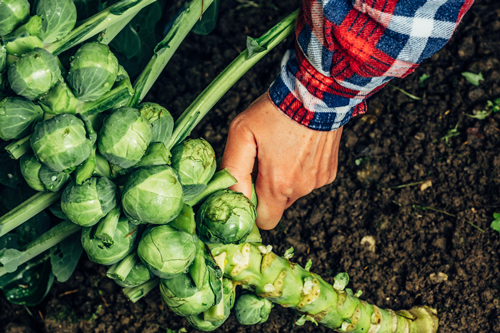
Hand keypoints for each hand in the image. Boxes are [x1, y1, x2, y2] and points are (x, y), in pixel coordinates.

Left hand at [221, 93, 342, 229]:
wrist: (317, 92)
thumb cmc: (277, 110)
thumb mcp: (242, 132)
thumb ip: (233, 168)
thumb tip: (230, 194)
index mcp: (278, 184)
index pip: (264, 221)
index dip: (253, 209)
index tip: (248, 191)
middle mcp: (301, 188)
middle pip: (277, 206)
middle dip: (267, 191)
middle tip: (263, 162)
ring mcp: (318, 181)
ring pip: (293, 192)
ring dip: (284, 179)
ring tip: (283, 149)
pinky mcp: (329, 172)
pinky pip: (308, 180)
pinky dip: (301, 170)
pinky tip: (299, 147)